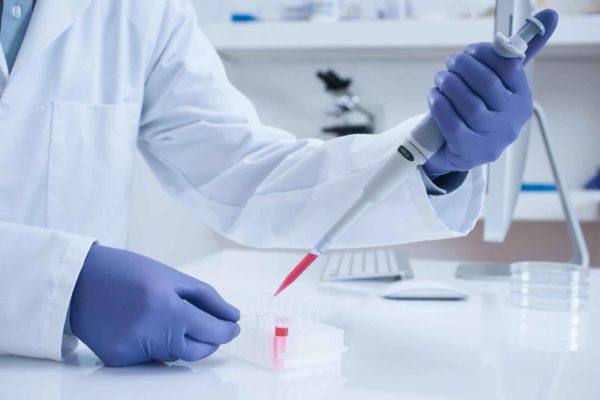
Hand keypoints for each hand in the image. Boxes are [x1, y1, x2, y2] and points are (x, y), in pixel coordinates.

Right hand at [70, 244, 239, 366]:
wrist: (79, 280)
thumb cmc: (126, 271)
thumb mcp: (171, 276)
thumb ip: (206, 298)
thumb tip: (232, 316)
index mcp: (169, 309)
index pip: (213, 331)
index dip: (227, 330)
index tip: (233, 327)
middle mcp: (152, 334)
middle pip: (196, 352)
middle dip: (209, 340)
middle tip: (209, 327)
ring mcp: (134, 350)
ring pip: (173, 356)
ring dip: (181, 341)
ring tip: (169, 318)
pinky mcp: (118, 360)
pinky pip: (149, 360)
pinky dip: (156, 347)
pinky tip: (145, 326)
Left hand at [423, 9, 557, 178]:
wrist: (461, 150)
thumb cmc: (480, 111)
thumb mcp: (499, 85)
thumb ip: (514, 55)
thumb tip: (549, 16)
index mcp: (522, 99)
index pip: (509, 67)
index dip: (485, 54)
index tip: (469, 51)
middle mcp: (511, 120)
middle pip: (487, 84)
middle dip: (463, 67)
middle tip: (450, 62)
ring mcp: (492, 139)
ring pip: (469, 104)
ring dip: (449, 85)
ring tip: (440, 78)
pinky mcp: (470, 152)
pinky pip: (453, 123)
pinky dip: (440, 105)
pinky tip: (435, 96)